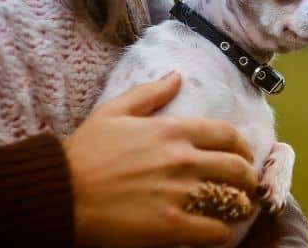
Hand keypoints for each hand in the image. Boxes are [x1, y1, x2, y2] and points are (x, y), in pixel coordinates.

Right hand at [63, 72, 257, 246]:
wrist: (59, 193)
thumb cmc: (85, 152)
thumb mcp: (114, 112)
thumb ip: (150, 93)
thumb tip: (177, 76)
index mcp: (173, 131)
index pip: (227, 135)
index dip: (243, 147)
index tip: (243, 156)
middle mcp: (183, 159)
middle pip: (237, 168)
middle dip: (248, 178)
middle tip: (246, 187)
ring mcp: (179, 193)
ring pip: (232, 200)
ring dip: (240, 207)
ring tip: (237, 210)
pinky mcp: (169, 226)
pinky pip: (213, 232)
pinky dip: (221, 233)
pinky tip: (216, 231)